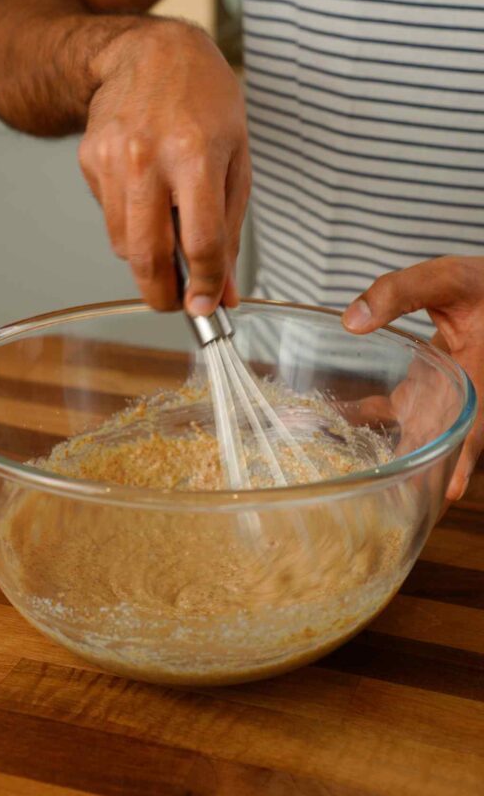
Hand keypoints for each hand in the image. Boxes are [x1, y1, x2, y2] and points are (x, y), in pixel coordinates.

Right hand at [78, 19, 250, 313]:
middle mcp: (147, 158)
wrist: (148, 50)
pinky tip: (146, 192)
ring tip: (168, 236)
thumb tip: (224, 290)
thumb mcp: (235, 158)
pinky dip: (130, 223)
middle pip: (148, 257)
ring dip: (147, 259)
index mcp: (195, 154)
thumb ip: (230, 228)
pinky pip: (110, 217)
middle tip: (176, 303)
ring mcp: (111, 159)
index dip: (205, 286)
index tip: (208, 305)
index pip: (200, 244)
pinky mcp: (89, 160)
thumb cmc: (203, 99)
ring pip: (124, 245)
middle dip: (163, 296)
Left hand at [342, 256, 483, 500]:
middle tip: (380, 516)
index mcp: (477, 382)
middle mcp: (459, 402)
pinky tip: (327, 425)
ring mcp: (438, 401)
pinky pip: (390, 416)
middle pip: (438, 453)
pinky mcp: (422, 392)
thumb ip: (401, 292)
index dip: (460, 464)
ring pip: (411, 442)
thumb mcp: (449, 279)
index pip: (471, 432)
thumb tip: (351, 321)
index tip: (444, 496)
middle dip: (414, 483)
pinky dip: (362, 422)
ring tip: (344, 484)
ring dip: (384, 461)